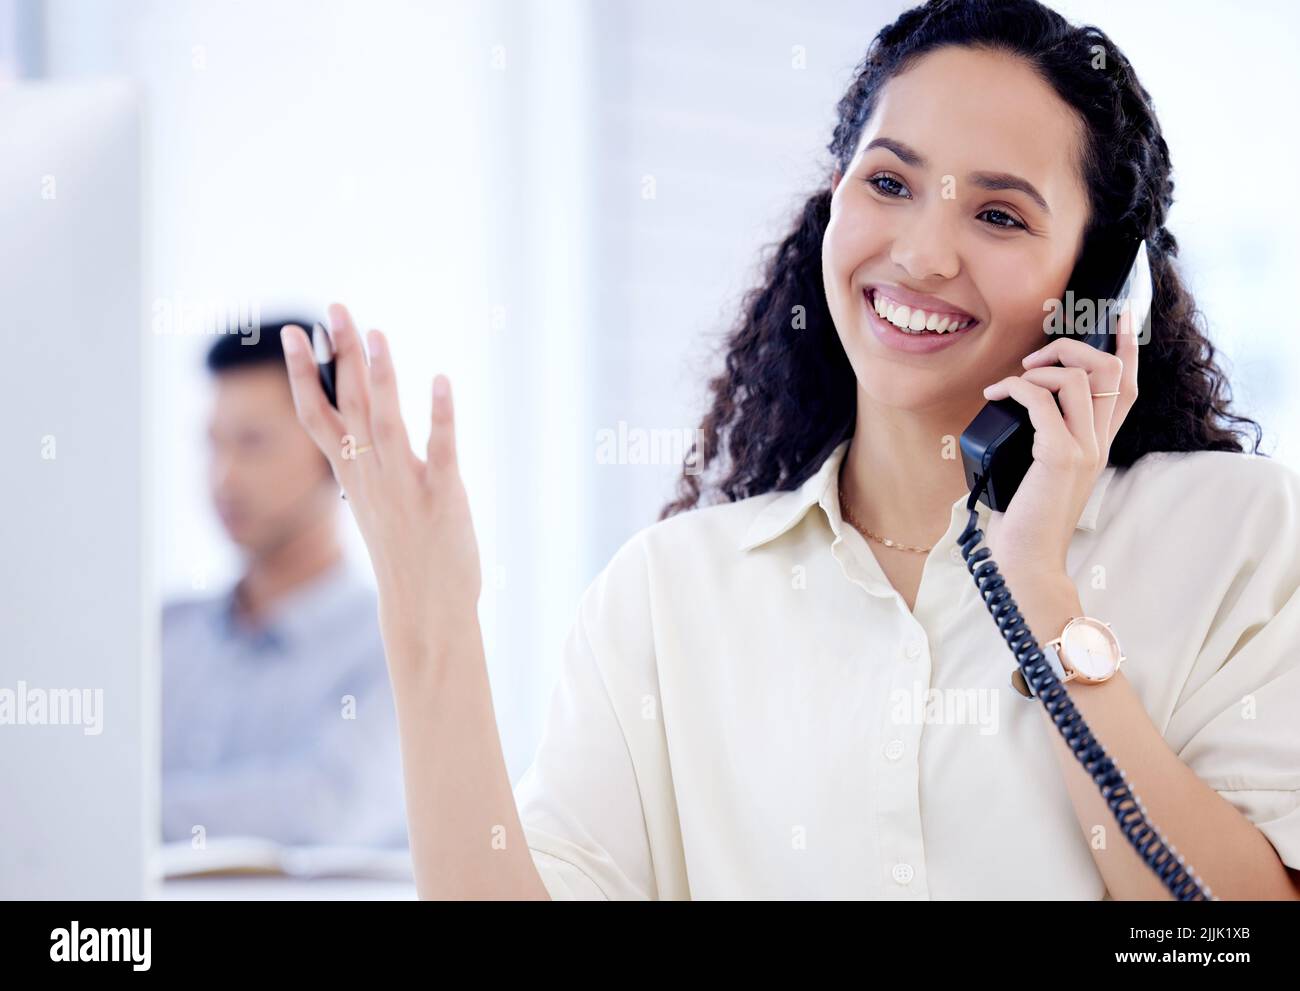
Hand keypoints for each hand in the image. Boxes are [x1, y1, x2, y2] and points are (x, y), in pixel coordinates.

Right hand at [280, 303, 481, 630]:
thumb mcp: (376, 502)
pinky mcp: (442, 496)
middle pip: (347, 406)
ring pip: (386, 423)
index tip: (294, 332)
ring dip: (381, 377)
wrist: (424, 609)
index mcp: (353, 475)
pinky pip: (440, 450)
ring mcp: (405, 486)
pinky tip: (441, 379)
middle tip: (334, 307)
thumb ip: (367, 463)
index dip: (303, 373)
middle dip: (339, 354)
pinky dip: (440, 414)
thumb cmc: (405, 554)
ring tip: (376, 333)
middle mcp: (371, 475)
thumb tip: (357, 429)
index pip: (316, 415)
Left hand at [979, 306, 1140, 582]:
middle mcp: (1099, 444)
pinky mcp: (1060, 457)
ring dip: (1041, 368)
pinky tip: (996, 394)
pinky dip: (1016, 387)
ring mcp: (1084, 450)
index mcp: (1098, 446)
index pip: (1126, 387)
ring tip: (1010, 380)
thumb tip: (1011, 408)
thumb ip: (1040, 440)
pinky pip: (1042, 401)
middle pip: (1110, 371)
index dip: (1126, 347)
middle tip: (1035, 359)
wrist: (1026, 561)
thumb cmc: (1023, 521)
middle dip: (1073, 348)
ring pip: (1080, 379)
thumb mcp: (1037, 472)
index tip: (1121, 314)